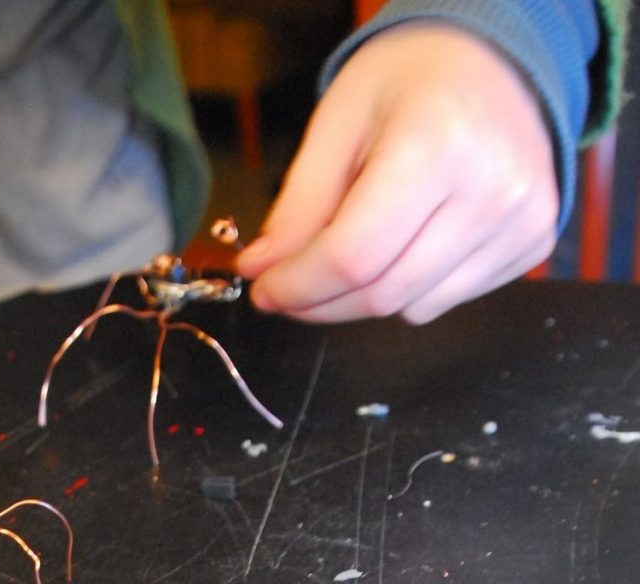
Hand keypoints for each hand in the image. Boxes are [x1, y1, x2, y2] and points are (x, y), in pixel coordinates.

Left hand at [237, 22, 558, 323]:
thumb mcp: (336, 125)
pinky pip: (446, 300)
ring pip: (412, 308)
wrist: (491, 60)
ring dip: (359, 299)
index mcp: (437, 147)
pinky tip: (398, 245)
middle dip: (319, 302)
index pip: (353, 256)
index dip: (298, 286)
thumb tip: (263, 271)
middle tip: (284, 288)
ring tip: (342, 255)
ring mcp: (522, 223)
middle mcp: (493, 191)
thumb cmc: (409, 81)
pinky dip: (406, 290)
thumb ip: (298, 207)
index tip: (264, 289)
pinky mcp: (534, 244)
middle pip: (382, 292)